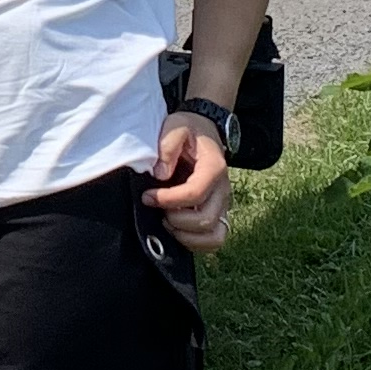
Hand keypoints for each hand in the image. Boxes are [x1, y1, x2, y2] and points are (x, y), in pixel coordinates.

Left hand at [144, 114, 231, 256]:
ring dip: (186, 235)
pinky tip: (177, 230)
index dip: (168, 200)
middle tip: (155, 207)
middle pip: (205, 219)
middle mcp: (223, 190)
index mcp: (214, 168)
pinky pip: (215, 240)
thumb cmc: (189, 130)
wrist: (205, 130)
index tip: (147, 196)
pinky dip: (195, 243)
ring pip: (213, 236)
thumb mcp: (176, 126)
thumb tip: (160, 174)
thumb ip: (168, 145)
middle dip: (175, 220)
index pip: (195, 194)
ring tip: (167, 220)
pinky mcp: (219, 214)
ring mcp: (223, 205)